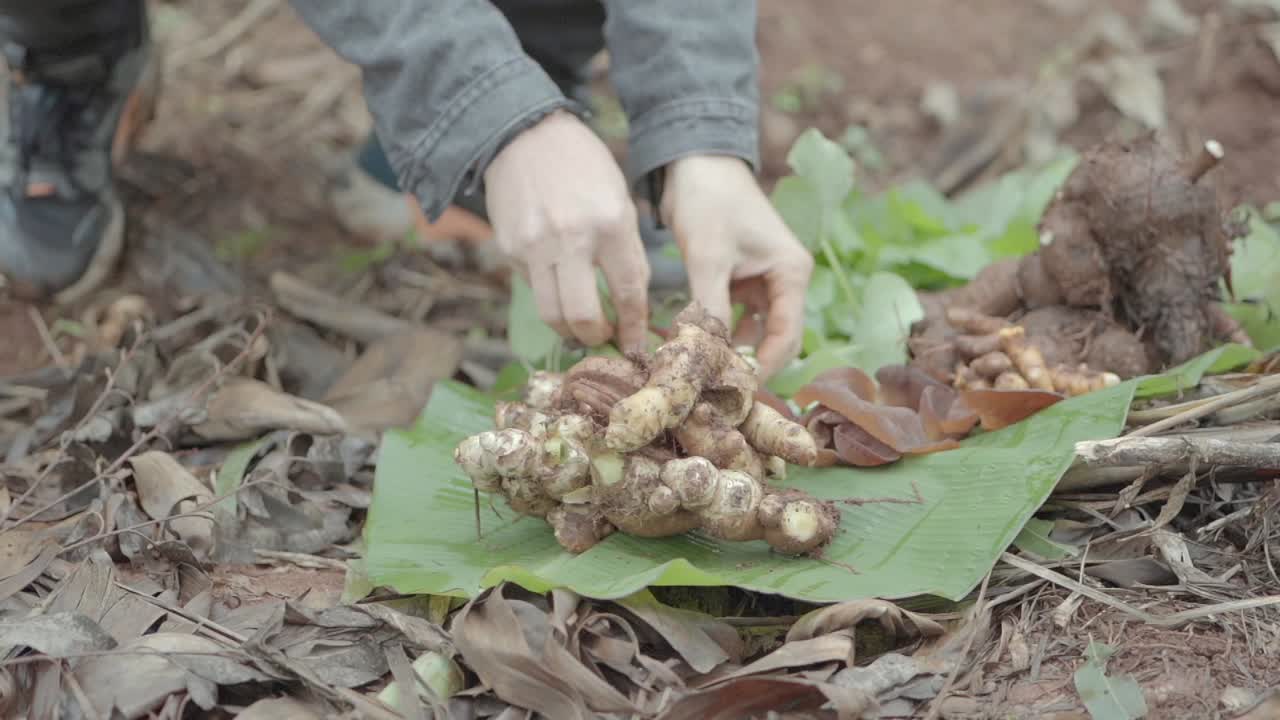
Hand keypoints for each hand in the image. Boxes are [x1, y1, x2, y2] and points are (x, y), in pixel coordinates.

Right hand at [484, 110, 649, 351]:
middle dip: (596, 337)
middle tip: (602, 337)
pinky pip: (532, 288)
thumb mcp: (620, 200)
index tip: (635, 345)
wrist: (524, 134)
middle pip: (583, 316)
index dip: (632, 327)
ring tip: (578, 324)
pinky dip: (548, 294)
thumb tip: (632, 302)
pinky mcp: (510, 248)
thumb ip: (627, 250)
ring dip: (568, 328)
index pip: (628, 293)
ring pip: (551, 314)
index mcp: (610, 224)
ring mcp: (535, 246)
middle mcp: (571, 238)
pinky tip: (555, 280)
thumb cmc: (582, 166)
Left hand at [661, 155, 812, 378]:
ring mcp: (762, 281)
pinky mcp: (740, 279)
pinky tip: (695, 348)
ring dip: (732, 350)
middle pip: (775, 339)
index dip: (764, 366)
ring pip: (753, 331)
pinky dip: (719, 332)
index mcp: (791, 273)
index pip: (787, 336)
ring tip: (704, 374)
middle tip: (718, 390)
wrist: (692, 161)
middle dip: (750, 363)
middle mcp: (784, 280)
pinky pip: (734, 317)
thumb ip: (710, 307)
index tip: (735, 389)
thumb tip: (704, 354)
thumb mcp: (709, 256)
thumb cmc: (709, 200)